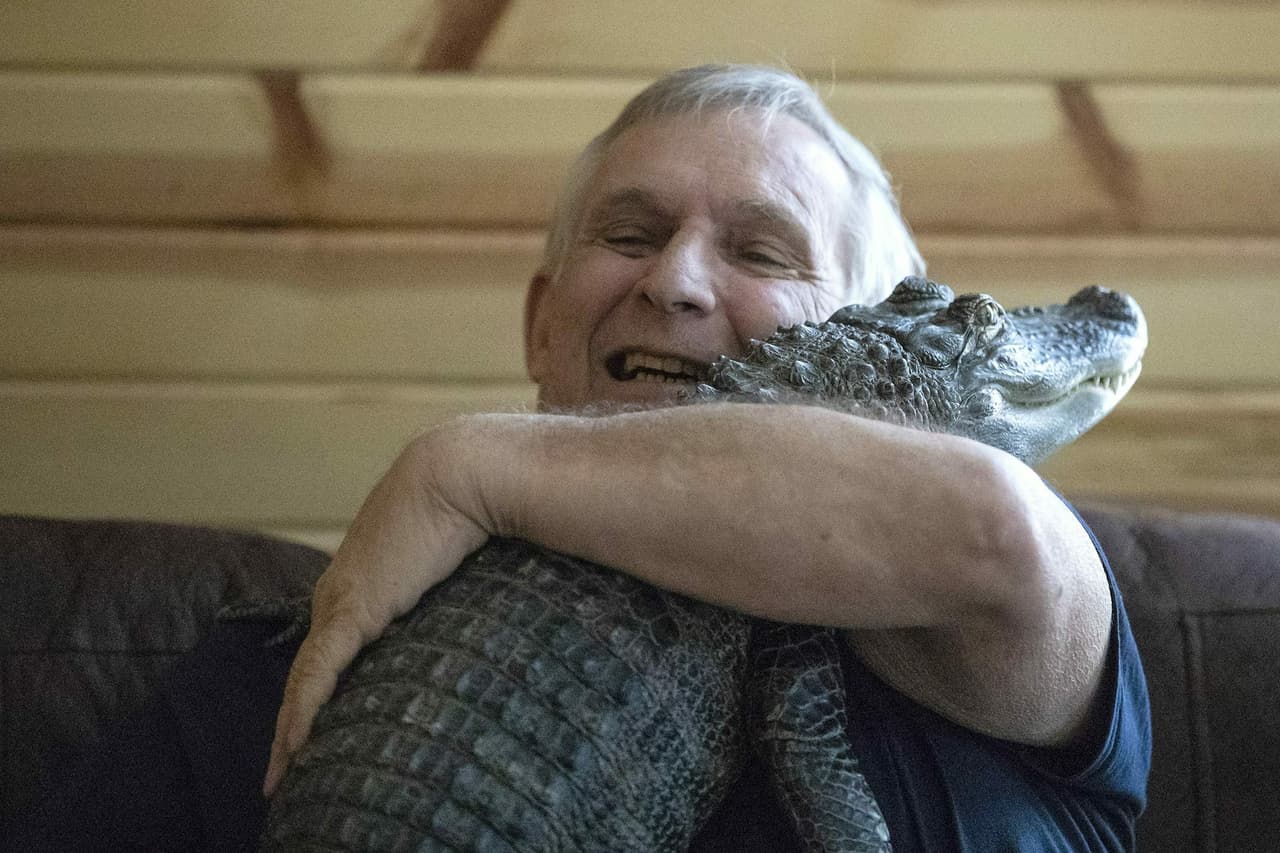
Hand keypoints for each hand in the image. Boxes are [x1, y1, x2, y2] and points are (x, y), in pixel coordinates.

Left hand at [263, 430, 490, 796]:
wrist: (459, 474)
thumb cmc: (464, 505)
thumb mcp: (452, 557)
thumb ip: (449, 584)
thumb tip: (486, 607)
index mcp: (359, 582)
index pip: (328, 649)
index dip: (317, 692)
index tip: (313, 731)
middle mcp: (338, 594)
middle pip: (306, 672)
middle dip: (293, 722)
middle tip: (286, 769)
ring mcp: (341, 603)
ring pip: (302, 682)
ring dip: (289, 733)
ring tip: (280, 777)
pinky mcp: (353, 611)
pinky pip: (317, 676)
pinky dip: (302, 715)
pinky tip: (293, 749)